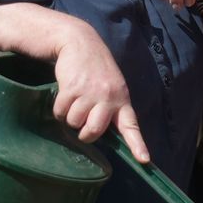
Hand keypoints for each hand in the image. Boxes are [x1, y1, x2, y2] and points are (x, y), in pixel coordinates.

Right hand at [49, 24, 148, 162]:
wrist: (80, 42)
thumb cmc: (96, 70)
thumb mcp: (112, 87)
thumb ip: (111, 108)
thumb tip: (99, 133)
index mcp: (122, 100)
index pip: (131, 126)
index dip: (137, 145)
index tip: (144, 160)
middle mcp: (108, 97)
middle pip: (94, 131)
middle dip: (84, 133)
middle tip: (82, 125)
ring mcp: (90, 92)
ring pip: (74, 123)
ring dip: (69, 117)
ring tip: (74, 100)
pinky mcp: (71, 88)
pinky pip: (60, 112)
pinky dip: (58, 108)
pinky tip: (64, 95)